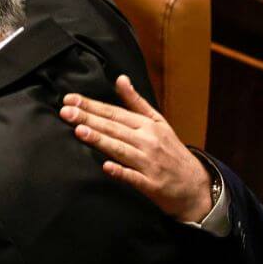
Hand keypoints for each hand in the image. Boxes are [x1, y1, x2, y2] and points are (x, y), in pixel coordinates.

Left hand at [59, 75, 212, 222]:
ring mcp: (150, 164)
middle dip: (88, 119)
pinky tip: (106, 166)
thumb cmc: (171, 150)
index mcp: (147, 125)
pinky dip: (121, 172)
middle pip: (113, 128)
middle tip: (65, 112)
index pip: (114, 113)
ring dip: (100, 140)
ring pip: (121, 149)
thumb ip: (136, 102)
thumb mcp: (158, 122)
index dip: (91, 105)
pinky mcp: (152, 185)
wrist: (196, 185)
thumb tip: (120, 78)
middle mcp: (148, 141)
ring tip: (79, 131)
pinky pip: (134, 177)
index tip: (69, 99)